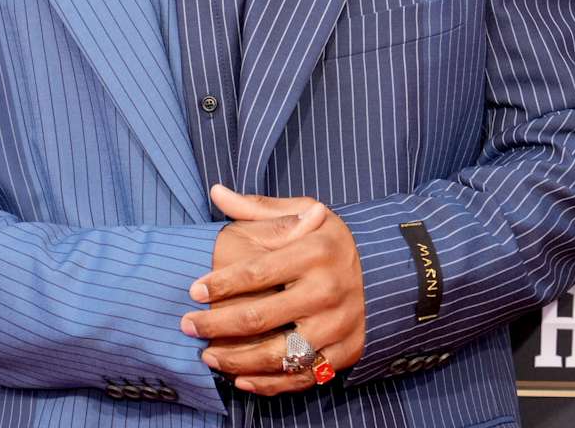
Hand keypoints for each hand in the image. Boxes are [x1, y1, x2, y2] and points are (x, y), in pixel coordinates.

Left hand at [180, 184, 365, 394]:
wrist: (387, 270)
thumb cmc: (329, 240)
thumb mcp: (304, 212)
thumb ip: (258, 208)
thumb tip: (216, 192)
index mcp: (315, 252)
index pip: (256, 272)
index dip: (220, 283)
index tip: (193, 290)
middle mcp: (327, 290)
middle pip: (260, 317)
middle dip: (216, 323)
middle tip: (187, 324)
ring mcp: (338, 325)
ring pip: (278, 354)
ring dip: (236, 360)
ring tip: (207, 355)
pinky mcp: (345, 351)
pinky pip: (302, 377)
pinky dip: (270, 383)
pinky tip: (240, 378)